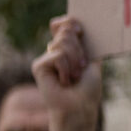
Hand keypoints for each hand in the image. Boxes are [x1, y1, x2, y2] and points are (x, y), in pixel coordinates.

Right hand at [33, 16, 102, 130]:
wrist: (80, 108)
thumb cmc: (88, 89)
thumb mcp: (92, 61)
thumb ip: (84, 43)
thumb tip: (74, 24)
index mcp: (69, 49)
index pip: (64, 24)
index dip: (70, 22)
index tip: (80, 31)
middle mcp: (55, 51)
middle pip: (67, 31)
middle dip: (79, 49)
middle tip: (81, 68)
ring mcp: (46, 58)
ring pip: (63, 43)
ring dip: (75, 61)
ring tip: (74, 76)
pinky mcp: (38, 66)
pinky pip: (57, 55)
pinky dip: (66, 69)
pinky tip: (64, 81)